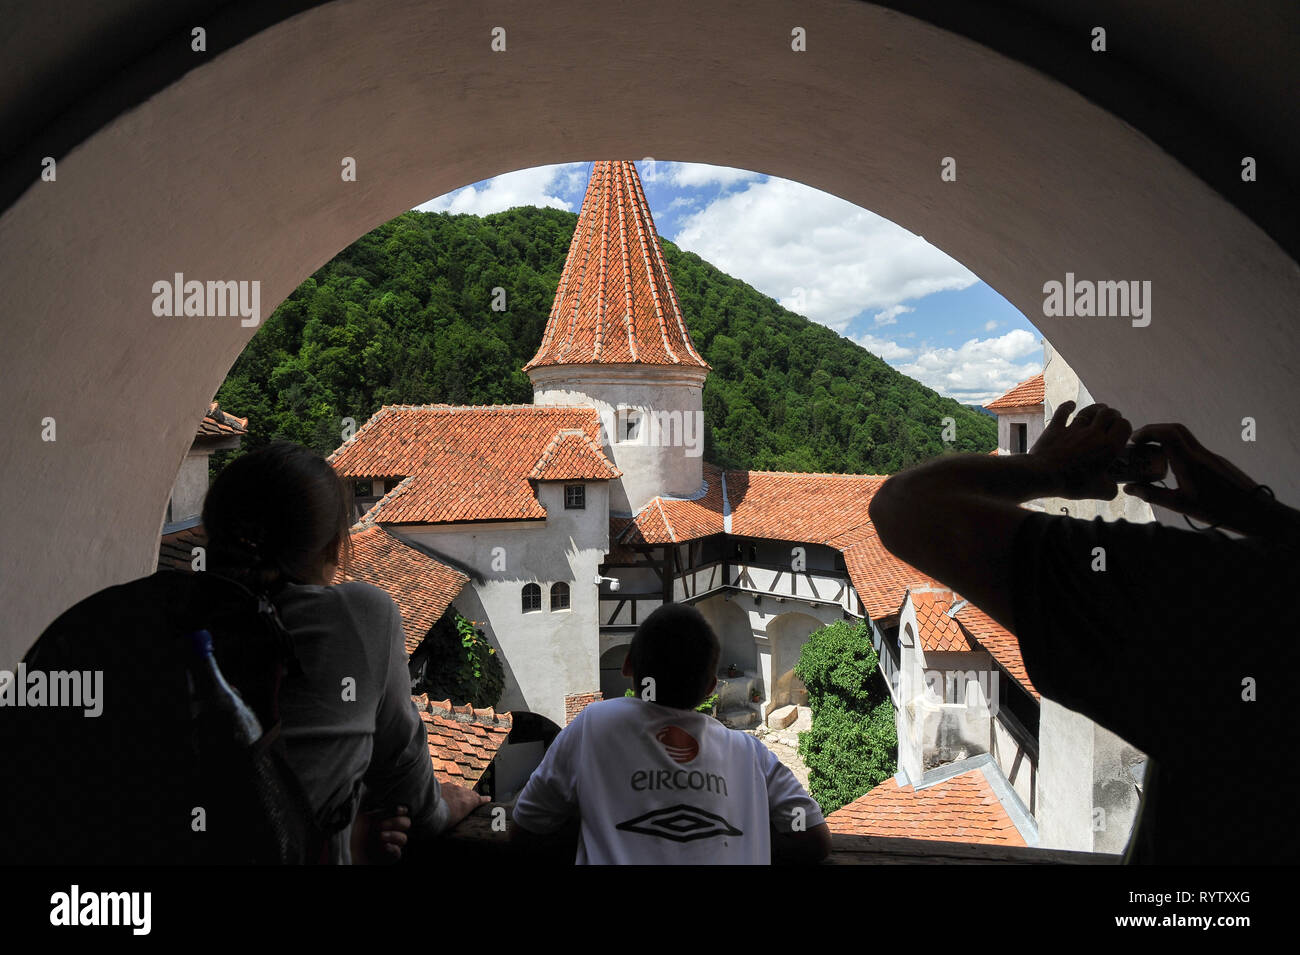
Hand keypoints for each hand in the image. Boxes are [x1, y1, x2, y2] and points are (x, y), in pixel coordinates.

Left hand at [351, 804, 411, 864]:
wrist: (348, 854)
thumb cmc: (352, 836)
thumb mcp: (360, 816)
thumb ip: (372, 806)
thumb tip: (381, 800)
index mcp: (383, 820)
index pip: (400, 812)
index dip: (401, 810)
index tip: (397, 809)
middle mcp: (389, 831)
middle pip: (406, 823)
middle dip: (395, 822)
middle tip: (381, 825)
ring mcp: (390, 844)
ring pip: (403, 838)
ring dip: (393, 835)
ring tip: (380, 836)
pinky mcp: (389, 857)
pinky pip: (398, 853)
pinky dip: (392, 849)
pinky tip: (384, 846)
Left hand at [438, 781, 490, 829]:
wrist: (430, 807)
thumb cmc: (445, 818)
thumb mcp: (456, 821)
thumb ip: (460, 815)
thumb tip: (458, 817)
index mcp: (470, 801)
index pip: (480, 800)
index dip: (484, 800)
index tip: (488, 799)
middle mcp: (463, 792)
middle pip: (469, 793)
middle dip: (470, 796)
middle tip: (469, 801)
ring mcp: (453, 787)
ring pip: (459, 789)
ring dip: (458, 794)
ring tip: (454, 800)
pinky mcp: (444, 785)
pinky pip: (448, 788)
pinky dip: (448, 792)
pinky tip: (443, 797)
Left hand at [1029, 401, 1131, 500]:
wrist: (1043, 476)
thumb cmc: (1073, 484)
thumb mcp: (1100, 492)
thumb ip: (1111, 488)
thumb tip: (1114, 487)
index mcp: (1108, 447)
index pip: (1124, 426)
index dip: (1125, 427)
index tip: (1121, 433)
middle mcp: (1093, 433)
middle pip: (1109, 413)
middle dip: (1113, 415)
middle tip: (1111, 421)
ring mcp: (1073, 429)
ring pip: (1090, 410)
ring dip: (1097, 408)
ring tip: (1100, 410)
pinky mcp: (1056, 428)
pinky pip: (1063, 411)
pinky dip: (1068, 406)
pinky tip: (1071, 405)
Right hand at [1123, 422, 1265, 532]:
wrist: (1254, 510)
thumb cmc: (1217, 510)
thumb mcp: (1180, 505)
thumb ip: (1153, 495)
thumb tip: (1129, 489)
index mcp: (1189, 462)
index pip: (1166, 434)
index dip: (1147, 432)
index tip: (1133, 441)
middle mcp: (1199, 453)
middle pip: (1174, 428)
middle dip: (1154, 430)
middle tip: (1139, 443)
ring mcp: (1210, 455)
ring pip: (1184, 436)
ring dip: (1165, 438)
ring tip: (1152, 455)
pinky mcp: (1216, 460)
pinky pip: (1192, 446)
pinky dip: (1176, 448)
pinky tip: (1172, 466)